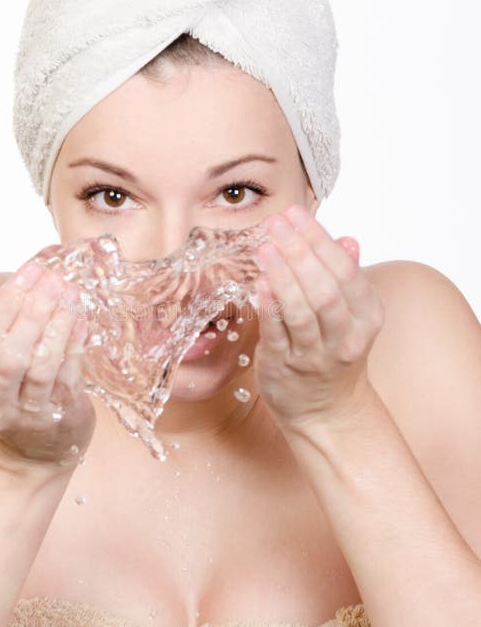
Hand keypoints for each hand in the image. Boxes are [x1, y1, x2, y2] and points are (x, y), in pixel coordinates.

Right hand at [0, 255, 95, 470]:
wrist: (33, 453)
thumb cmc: (11, 395)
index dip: (6, 304)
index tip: (28, 272)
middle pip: (11, 353)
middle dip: (34, 311)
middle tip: (53, 279)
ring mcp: (27, 416)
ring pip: (42, 365)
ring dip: (58, 324)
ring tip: (69, 293)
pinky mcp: (60, 418)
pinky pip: (70, 374)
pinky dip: (76, 343)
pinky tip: (81, 318)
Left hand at [253, 205, 384, 431]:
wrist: (327, 413)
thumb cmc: (334, 353)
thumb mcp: (351, 315)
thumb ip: (346, 277)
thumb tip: (348, 239)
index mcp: (366, 315)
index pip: (344, 270)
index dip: (318, 239)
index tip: (295, 214)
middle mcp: (345, 336)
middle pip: (325, 289)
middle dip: (299, 251)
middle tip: (275, 223)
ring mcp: (315, 354)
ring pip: (302, 311)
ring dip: (282, 275)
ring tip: (263, 247)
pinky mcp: (286, 367)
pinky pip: (278, 334)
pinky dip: (269, 307)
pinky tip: (258, 282)